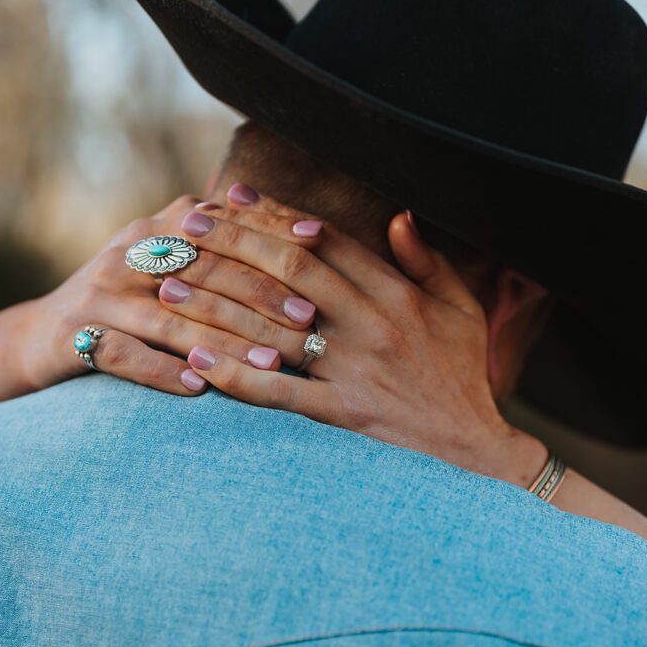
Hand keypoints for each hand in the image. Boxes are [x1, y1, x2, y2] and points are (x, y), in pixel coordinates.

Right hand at [15, 193, 325, 394]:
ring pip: (172, 318)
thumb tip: (304, 228)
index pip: (225, 229)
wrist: (42, 334)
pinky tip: (198, 389)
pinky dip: (162, 372)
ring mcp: (101, 292)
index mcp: (159, 227)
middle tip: (309, 324)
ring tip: (272, 365)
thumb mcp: (170, 260)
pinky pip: (125, 355)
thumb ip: (224, 241)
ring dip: (225, 343)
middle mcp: (130, 251)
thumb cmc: (128, 300)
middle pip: (206, 272)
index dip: (274, 242)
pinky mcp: (77, 333)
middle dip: (262, 299)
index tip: (322, 262)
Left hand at [175, 186, 547, 487]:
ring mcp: (354, 370)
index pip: (327, 241)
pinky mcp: (342, 414)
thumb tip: (399, 214)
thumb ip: (427, 261)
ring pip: (274, 327)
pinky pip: (281, 393)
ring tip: (168, 284)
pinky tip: (193, 360)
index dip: (278, 213)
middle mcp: (371, 325)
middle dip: (236, 242)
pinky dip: (235, 375)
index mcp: (397, 294)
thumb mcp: (460, 308)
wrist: (477, 451)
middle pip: (292, 270)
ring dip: (217, 303)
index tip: (236, 195)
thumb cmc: (462, 375)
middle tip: (188, 225)